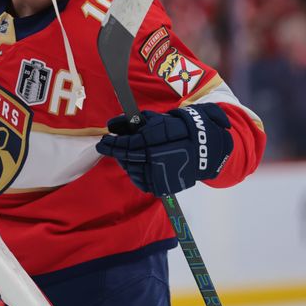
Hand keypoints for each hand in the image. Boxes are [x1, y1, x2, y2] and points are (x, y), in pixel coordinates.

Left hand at [96, 103, 233, 195]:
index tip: (102, 142)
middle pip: (127, 160)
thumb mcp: (154, 119)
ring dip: (126, 163)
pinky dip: (136, 174)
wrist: (204, 147)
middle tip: (109, 147)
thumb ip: (130, 122)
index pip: (125, 146)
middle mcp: (156, 161)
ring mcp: (160, 176)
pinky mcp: (164, 186)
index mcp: (153, 143)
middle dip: (116, 153)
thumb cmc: (176, 129)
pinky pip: (142, 183)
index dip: (111, 145)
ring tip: (126, 155)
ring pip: (133, 172)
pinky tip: (136, 166)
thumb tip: (111, 125)